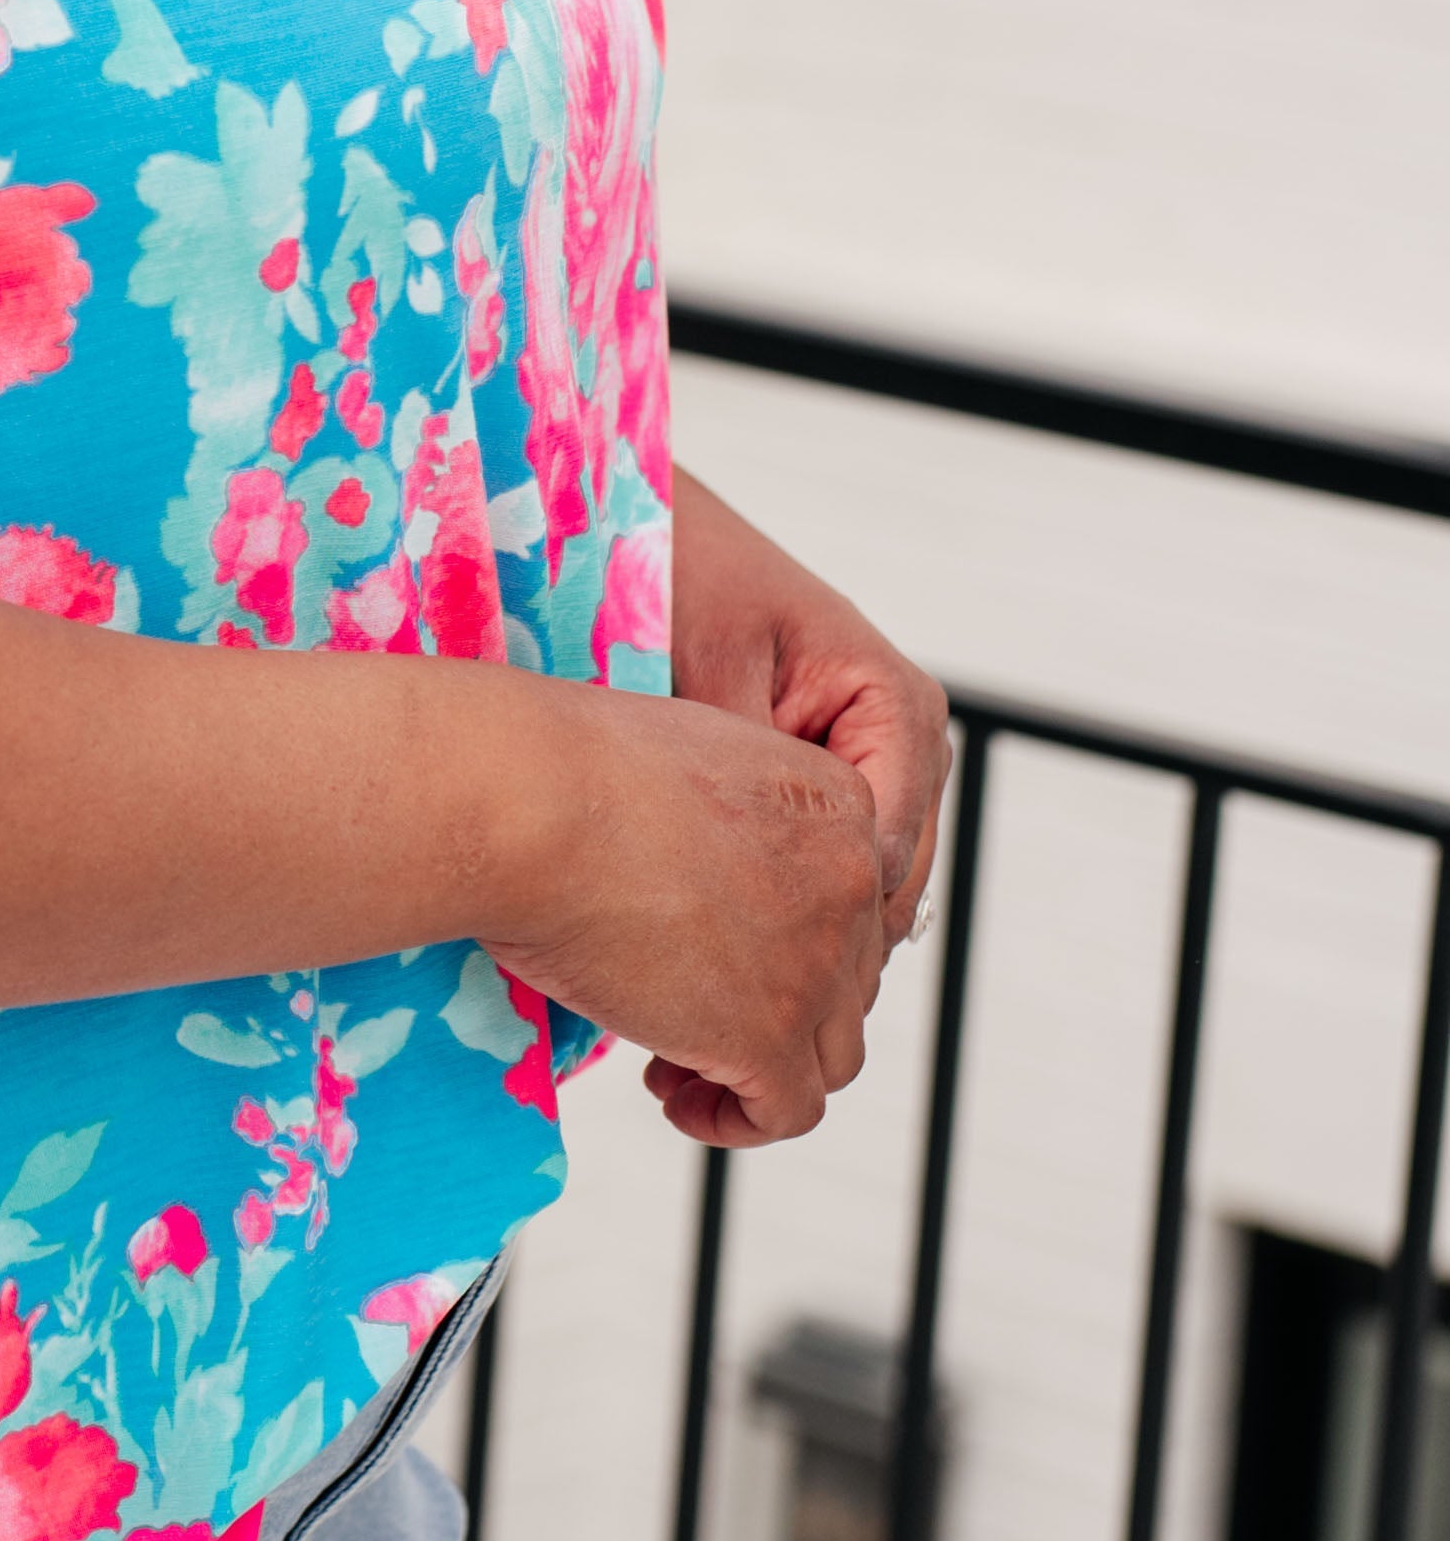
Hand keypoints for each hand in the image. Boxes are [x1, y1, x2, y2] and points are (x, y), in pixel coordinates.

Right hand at [485, 685, 890, 1145]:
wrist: (532, 808)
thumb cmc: (567, 770)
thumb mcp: (690, 759)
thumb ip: (729, 817)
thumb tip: (697, 870)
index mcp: (836, 803)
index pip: (845, 901)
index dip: (783, 941)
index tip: (710, 952)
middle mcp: (850, 882)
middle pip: (846, 980)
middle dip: (774, 1008)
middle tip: (685, 1015)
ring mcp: (817, 964)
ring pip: (831, 1055)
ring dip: (763, 1071)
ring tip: (679, 1071)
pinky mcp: (769, 1036)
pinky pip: (787, 1112)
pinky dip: (738, 1121)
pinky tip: (679, 1105)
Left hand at [671, 467, 952, 945]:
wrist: (639, 536)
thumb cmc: (678, 578)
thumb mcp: (712, 669)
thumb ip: (751, 767)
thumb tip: (759, 873)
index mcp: (895, 704)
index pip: (890, 846)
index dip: (827, 916)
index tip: (754, 966)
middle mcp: (899, 741)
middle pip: (884, 885)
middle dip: (816, 943)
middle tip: (729, 1003)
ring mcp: (866, 767)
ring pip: (853, 890)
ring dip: (796, 937)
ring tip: (713, 984)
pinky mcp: (818, 785)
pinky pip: (815, 868)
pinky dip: (773, 907)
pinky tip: (708, 940)